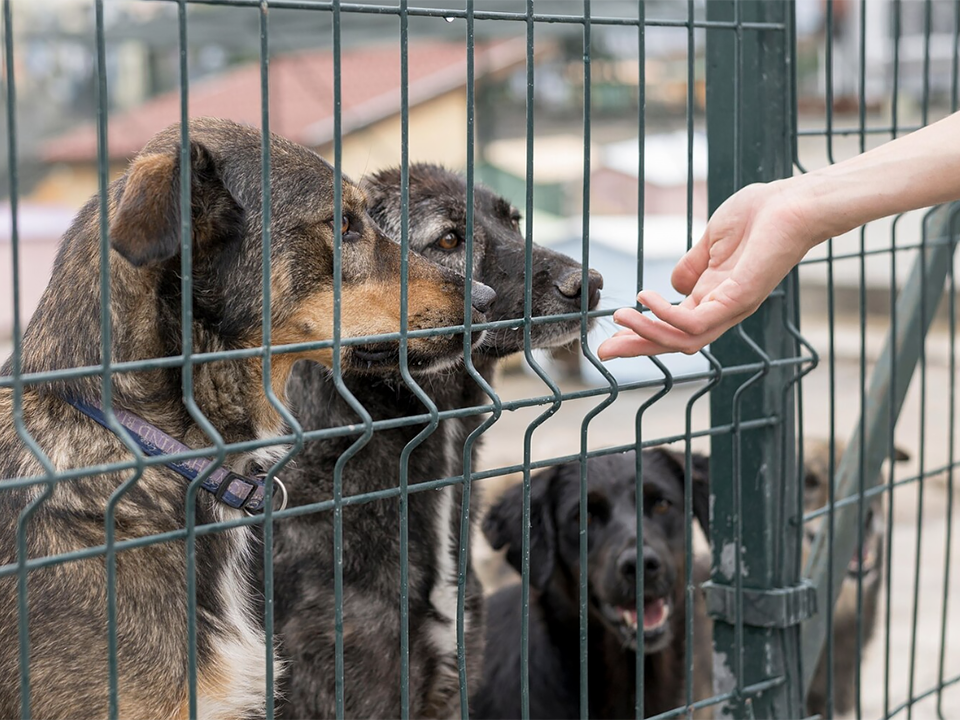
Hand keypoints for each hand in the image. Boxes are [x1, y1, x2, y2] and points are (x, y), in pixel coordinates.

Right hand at [598, 179, 820, 358]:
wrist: (793, 202)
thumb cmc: (759, 215)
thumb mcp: (711, 241)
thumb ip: (692, 265)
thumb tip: (672, 284)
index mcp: (714, 296)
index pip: (673, 326)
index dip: (642, 332)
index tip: (612, 334)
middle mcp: (722, 309)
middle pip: (674, 342)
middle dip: (637, 347)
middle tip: (603, 350)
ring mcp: (731, 307)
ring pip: (682, 340)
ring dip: (646, 333)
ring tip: (620, 317)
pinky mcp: (738, 299)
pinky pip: (695, 322)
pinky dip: (666, 315)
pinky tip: (647, 297)